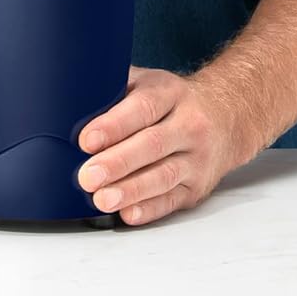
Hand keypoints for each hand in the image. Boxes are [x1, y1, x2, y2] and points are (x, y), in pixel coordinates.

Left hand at [75, 66, 240, 226]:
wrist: (226, 116)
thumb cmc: (171, 100)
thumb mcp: (148, 81)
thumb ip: (115, 87)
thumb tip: (70, 96)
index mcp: (170, 93)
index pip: (143, 108)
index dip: (114, 125)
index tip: (86, 140)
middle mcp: (188, 124)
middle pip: (152, 144)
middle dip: (118, 163)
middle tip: (87, 176)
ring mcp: (196, 157)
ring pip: (163, 176)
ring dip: (131, 190)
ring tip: (102, 198)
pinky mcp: (197, 186)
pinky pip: (172, 200)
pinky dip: (149, 209)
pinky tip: (128, 213)